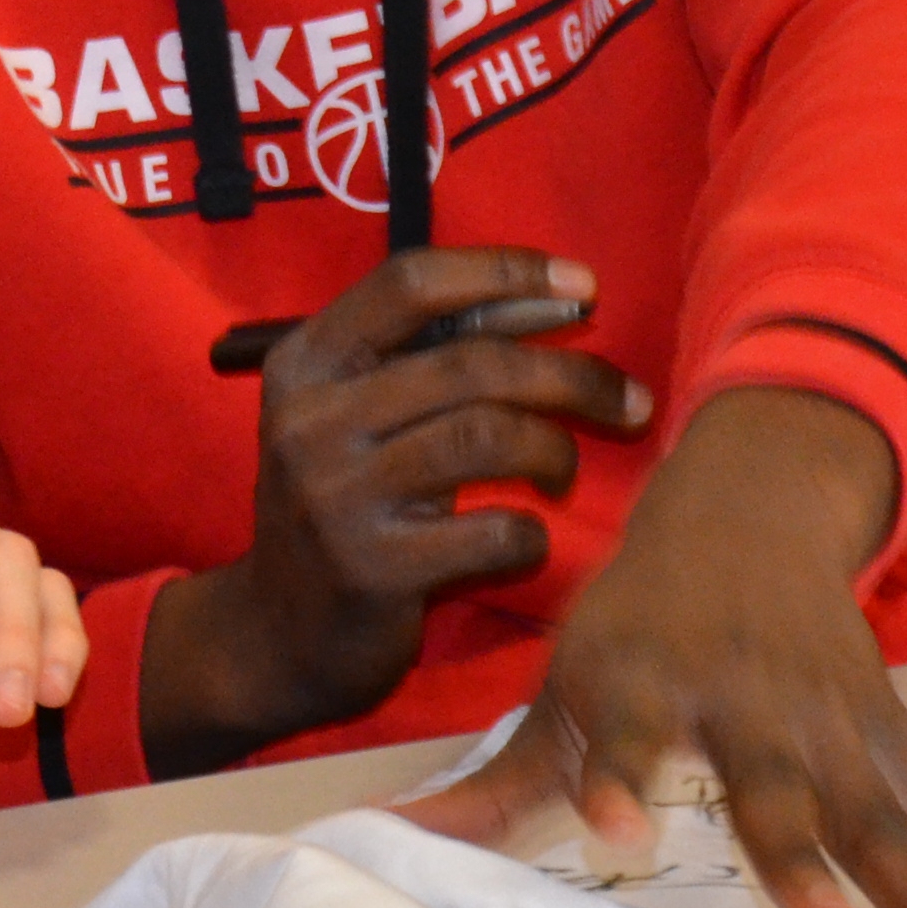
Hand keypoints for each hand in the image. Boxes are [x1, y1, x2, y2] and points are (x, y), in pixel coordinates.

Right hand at [138, 249, 652, 777]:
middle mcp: (311, 418)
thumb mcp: (357, 415)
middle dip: (569, 375)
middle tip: (629, 400)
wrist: (277, 635)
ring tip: (564, 471)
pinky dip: (532, 532)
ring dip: (555, 450)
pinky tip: (528, 539)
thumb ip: (433, 353)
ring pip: (487, 436)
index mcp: (305, 361)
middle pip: (470, 363)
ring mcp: (337, 495)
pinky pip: (492, 531)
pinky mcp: (372, 570)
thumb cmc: (343, 504)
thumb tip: (557, 298)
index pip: (411, 282)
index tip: (583, 285)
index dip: (504, 272)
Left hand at [399, 387, 906, 907]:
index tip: (618, 831)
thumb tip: (387, 848)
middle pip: (777, 792)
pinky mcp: (895, 737)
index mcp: (643, 683)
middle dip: (804, 860)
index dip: (617, 779)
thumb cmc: (637, 623)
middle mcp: (743, 702)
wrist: (746, 511)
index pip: (622, 736)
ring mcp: (833, 722)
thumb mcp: (565, 684)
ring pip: (890, 818)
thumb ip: (502, 786)